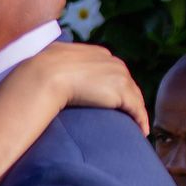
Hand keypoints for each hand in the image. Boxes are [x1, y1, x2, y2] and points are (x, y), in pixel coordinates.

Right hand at [31, 40, 149, 136]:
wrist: (47, 75)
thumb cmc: (44, 70)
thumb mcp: (55, 61)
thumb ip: (61, 64)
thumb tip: (47, 67)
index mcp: (98, 54)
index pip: (113, 71)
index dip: (116, 86)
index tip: (114, 98)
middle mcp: (113, 62)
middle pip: (128, 83)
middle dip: (130, 98)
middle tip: (130, 114)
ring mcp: (120, 76)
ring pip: (135, 96)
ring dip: (137, 110)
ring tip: (137, 125)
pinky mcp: (122, 93)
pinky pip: (137, 109)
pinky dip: (141, 120)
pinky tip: (141, 131)